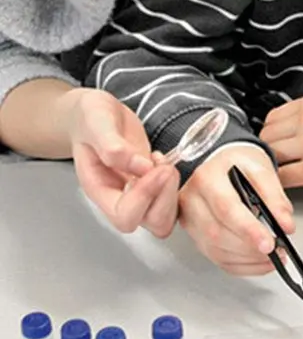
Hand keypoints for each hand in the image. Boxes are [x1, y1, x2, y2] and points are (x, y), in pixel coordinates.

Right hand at [61, 88, 179, 237]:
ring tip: (163, 163)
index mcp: (100, 189)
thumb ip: (112, 145)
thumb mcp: (95, 122)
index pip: (125, 215)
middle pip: (151, 222)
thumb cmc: (89, 119)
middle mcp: (120, 198)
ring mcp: (139, 194)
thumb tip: (141, 166)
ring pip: (166, 216)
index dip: (144, 196)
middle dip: (166, 196)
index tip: (152, 165)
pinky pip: (172, 200)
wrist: (94, 116)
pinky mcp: (154, 184)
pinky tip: (164, 161)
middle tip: (165, 166)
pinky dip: (176, 184)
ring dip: (172, 192)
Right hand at [178, 144, 294, 275]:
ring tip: (274, 256)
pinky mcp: (195, 236)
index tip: (269, 243)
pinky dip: (242, 265)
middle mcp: (192, 200)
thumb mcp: (260, 168)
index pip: (226, 208)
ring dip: (248, 259)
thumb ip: (274, 196)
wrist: (219, 163)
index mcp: (207, 178)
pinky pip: (217, 259)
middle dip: (250, 248)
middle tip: (277, 250)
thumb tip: (285, 224)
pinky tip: (260, 261)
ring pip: (216, 250)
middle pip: (217, 234)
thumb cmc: (238, 163)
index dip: (248, 229)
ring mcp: (190, 221)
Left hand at [260, 94, 302, 194]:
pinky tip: (288, 188)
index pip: (272, 120)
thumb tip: (284, 137)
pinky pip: (283, 178)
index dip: (272, 137)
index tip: (277, 148)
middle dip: (270, 153)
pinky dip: (280, 185)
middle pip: (267, 138)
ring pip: (270, 158)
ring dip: (273, 170)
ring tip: (283, 177)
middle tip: (279, 166)